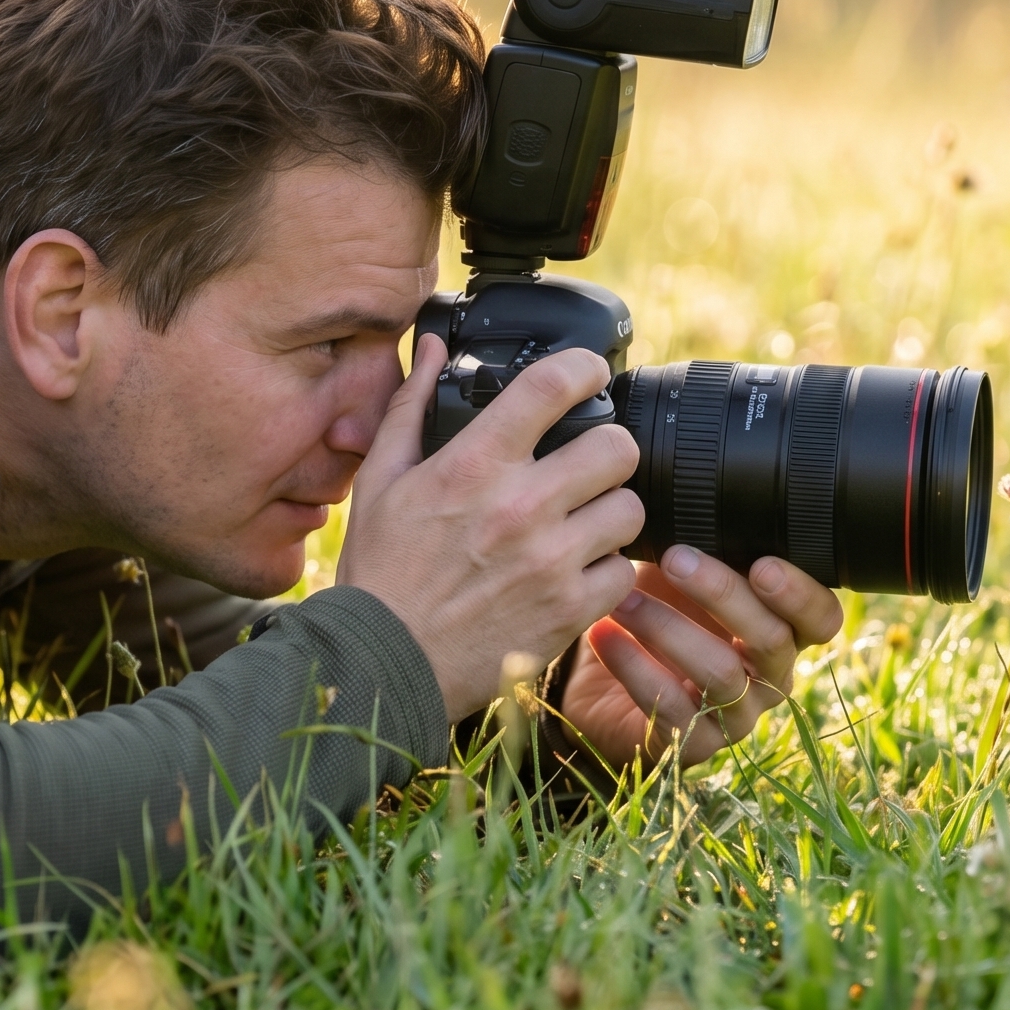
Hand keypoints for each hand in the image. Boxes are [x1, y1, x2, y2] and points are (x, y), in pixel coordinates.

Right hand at [337, 335, 644, 719]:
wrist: (382, 662)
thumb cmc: (380, 571)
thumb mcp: (380, 479)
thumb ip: (412, 405)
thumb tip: (433, 347)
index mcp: (474, 465)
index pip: (552, 386)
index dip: (583, 367)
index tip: (588, 373)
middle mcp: (520, 507)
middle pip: (616, 446)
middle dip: (607, 446)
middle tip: (589, 460)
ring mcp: (551, 562)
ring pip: (629, 508)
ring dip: (611, 509)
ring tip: (583, 518)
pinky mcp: (569, 611)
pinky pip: (623, 572)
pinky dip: (606, 570)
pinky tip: (575, 569)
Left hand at [564, 545, 843, 767]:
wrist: (600, 682)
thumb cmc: (654, 608)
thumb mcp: (677, 569)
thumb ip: (699, 536)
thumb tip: (687, 475)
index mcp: (781, 627)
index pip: (822, 618)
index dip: (801, 593)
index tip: (763, 562)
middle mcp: (769, 675)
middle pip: (772, 640)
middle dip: (725, 595)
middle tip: (676, 557)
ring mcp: (735, 715)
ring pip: (721, 674)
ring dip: (668, 628)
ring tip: (622, 596)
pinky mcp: (692, 745)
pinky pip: (672, 709)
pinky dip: (634, 667)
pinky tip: (604, 632)